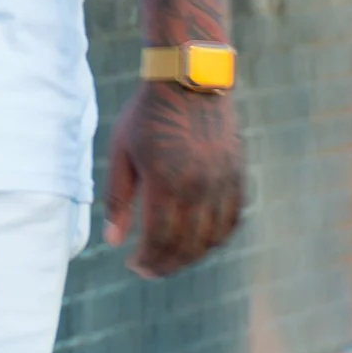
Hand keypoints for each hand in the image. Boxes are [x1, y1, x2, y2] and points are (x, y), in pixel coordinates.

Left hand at [105, 81, 242, 276]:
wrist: (190, 81)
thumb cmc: (147, 115)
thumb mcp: (122, 152)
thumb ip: (119, 199)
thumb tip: (113, 241)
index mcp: (168, 182)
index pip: (161, 239)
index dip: (148, 261)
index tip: (134, 267)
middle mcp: (201, 187)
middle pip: (188, 245)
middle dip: (167, 264)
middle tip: (149, 271)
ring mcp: (223, 182)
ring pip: (213, 237)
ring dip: (192, 256)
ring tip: (170, 259)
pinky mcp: (237, 175)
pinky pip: (232, 219)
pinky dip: (217, 237)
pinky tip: (200, 242)